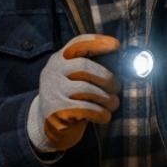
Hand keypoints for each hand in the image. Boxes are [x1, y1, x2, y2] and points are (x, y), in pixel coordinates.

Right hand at [29, 34, 121, 151]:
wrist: (47, 125)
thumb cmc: (69, 98)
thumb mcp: (73, 78)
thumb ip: (89, 68)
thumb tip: (119, 60)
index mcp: (58, 59)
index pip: (77, 44)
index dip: (97, 42)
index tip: (116, 44)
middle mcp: (52, 71)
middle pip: (84, 66)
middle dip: (106, 77)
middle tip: (117, 88)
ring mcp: (53, 91)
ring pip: (86, 89)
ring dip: (107, 98)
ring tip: (113, 104)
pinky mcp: (56, 111)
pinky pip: (86, 109)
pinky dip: (100, 113)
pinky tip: (105, 116)